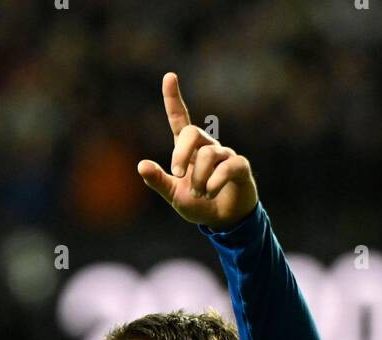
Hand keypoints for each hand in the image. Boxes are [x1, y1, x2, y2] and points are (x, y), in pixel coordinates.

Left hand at [137, 71, 258, 230]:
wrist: (225, 222)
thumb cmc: (199, 204)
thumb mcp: (174, 195)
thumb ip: (158, 181)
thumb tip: (141, 165)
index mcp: (188, 150)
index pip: (179, 119)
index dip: (173, 99)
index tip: (169, 76)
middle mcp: (206, 146)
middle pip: (192, 132)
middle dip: (181, 152)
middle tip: (176, 173)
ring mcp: (225, 155)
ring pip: (208, 155)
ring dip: (199, 178)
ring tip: (200, 194)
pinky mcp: (240, 166)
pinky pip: (227, 166)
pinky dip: (215, 181)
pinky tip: (210, 193)